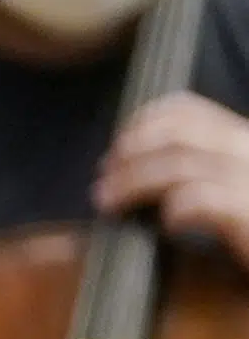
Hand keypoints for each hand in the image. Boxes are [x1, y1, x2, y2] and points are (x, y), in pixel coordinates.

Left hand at [95, 92, 248, 264]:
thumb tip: (133, 170)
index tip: (116, 148)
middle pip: (176, 135)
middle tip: (103, 180)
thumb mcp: (234, 189)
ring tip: (111, 204)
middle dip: (129, 155)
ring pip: (181, 166)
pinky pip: (202, 200)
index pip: (186, 112)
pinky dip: (175, 209)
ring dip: (134, 183)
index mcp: (243, 141)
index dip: (141, 125)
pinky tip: (167, 225)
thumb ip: (198, 171)